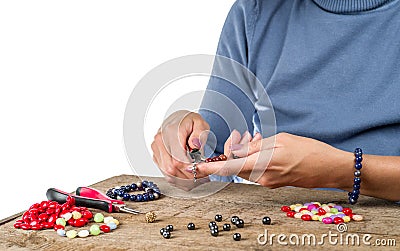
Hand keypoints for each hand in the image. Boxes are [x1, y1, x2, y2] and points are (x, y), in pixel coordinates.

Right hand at [151, 110, 209, 189]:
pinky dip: (177, 178)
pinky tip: (187, 175)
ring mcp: (156, 149)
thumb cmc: (190, 123)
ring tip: (196, 176)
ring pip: (168, 173)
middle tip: (200, 175)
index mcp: (171, 132)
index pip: (177, 159)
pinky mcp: (156, 156)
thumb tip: (194, 145)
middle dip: (187, 176)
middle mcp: (160, 141)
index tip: (201, 169)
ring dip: (183, 179)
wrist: (179, 119)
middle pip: (171, 168)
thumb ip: (199, 133)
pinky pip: (165, 173)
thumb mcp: (200, 124)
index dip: (190, 168)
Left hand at [195, 132, 352, 188]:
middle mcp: (263, 178)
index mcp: (262, 165)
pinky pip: (257, 171)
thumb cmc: (309, 151)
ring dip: (244, 154)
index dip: (212, 167)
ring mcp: (269, 182)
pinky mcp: (275, 183)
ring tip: (255, 138)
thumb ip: (255, 147)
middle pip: (236, 166)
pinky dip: (254, 160)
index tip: (198, 167)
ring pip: (246, 168)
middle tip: (240, 135)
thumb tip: (237, 151)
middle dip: (232, 151)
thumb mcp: (280, 140)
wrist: (329, 168)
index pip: (229, 167)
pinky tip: (262, 147)